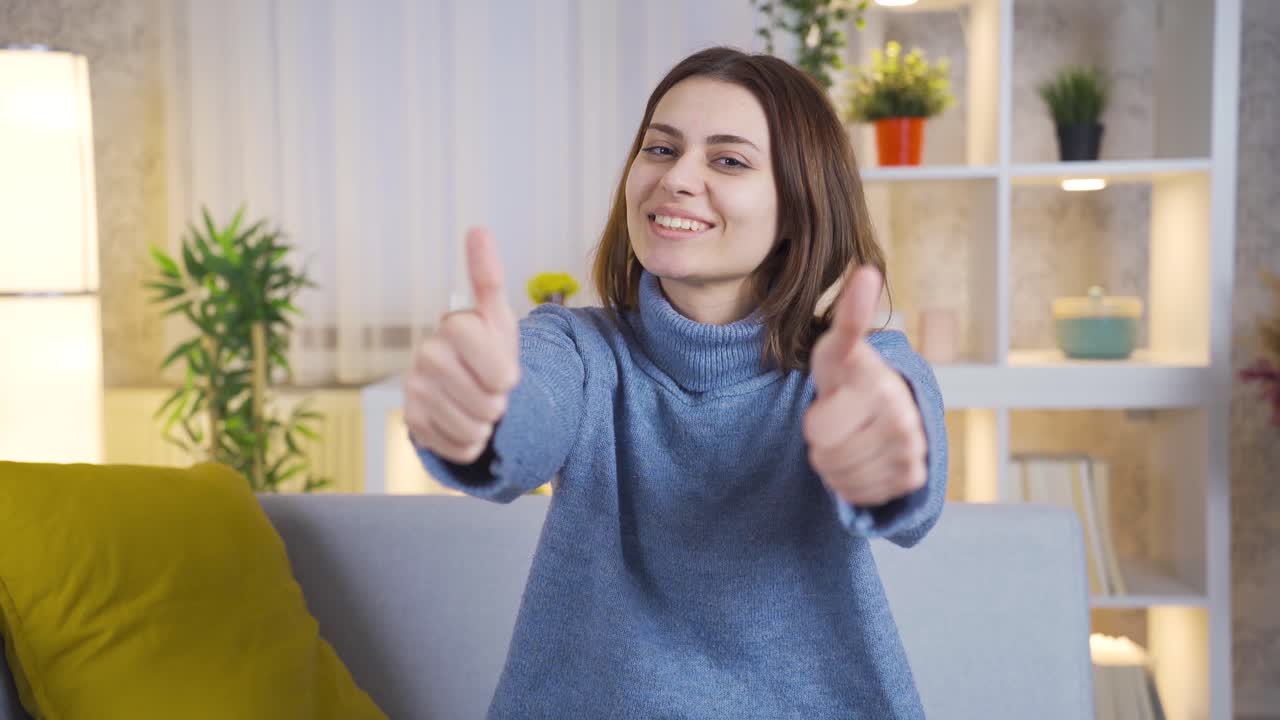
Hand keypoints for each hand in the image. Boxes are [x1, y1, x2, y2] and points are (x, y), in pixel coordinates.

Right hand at [405, 227, 520, 463]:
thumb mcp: (499, 318)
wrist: (469, 391)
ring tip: (479, 406)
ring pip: (474, 428)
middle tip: (492, 391)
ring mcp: (415, 391)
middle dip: (499, 403)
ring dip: (487, 424)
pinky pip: (460, 448)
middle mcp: (426, 356)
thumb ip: (488, 277)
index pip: (492, 366)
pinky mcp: (413, 424)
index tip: (507, 375)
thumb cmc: (489, 351)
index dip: (503, 373)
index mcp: (452, 327)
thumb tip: (477, 229)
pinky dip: (471, 443)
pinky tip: (463, 423)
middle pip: (486, 401)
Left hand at [803, 266, 927, 507]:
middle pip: (826, 457)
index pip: (818, 431)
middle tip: (837, 422)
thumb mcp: (839, 344)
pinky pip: (860, 495)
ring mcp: (911, 450)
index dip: (814, 421)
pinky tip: (861, 459)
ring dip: (834, 463)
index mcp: (880, 387)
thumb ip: (850, 314)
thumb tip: (866, 271)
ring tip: (848, 438)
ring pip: (841, 478)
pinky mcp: (913, 476)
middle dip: (821, 443)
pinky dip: (852, 483)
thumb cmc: (848, 374)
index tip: (833, 401)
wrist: (880, 405)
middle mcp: (903, 419)